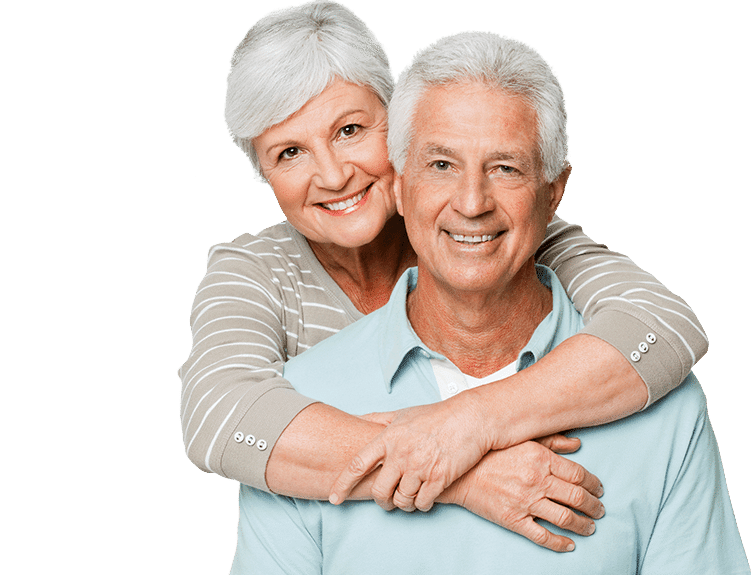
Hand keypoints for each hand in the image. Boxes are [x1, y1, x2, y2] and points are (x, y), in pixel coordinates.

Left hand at [330, 394, 491, 510]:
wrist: (471, 418)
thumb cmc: (436, 416)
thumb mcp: (403, 413)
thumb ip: (378, 419)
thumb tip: (357, 419)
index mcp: (388, 438)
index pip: (358, 464)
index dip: (343, 483)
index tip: (335, 498)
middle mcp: (401, 453)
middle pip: (379, 490)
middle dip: (381, 501)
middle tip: (386, 501)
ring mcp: (420, 466)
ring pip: (401, 500)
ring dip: (404, 503)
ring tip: (410, 497)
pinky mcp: (439, 478)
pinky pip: (422, 503)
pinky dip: (421, 505)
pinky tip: (425, 498)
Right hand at [441, 440, 604, 552]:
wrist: (459, 473)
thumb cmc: (489, 454)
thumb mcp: (521, 440)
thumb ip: (551, 441)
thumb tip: (577, 444)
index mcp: (540, 458)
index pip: (578, 474)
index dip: (594, 484)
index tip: (599, 489)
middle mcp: (536, 480)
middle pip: (577, 497)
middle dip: (594, 506)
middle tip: (600, 510)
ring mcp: (525, 502)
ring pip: (565, 518)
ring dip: (584, 524)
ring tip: (591, 527)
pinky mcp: (513, 520)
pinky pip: (542, 536)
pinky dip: (560, 543)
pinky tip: (570, 544)